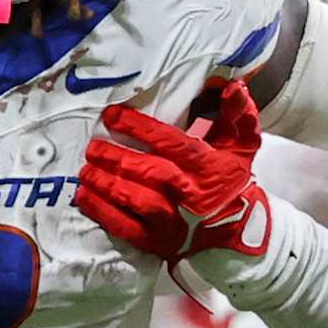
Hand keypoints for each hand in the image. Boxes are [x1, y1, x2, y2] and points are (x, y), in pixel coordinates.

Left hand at [76, 81, 270, 264]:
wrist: (236, 233)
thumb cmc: (232, 182)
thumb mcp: (243, 146)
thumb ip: (239, 114)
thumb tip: (233, 86)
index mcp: (207, 167)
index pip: (171, 144)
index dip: (139, 128)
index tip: (112, 116)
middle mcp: (189, 194)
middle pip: (148, 171)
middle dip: (116, 158)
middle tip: (92, 146)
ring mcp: (172, 220)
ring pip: (135, 199)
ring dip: (106, 183)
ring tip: (85, 169)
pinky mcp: (157, 241)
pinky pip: (126, 227)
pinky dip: (103, 213)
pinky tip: (84, 197)